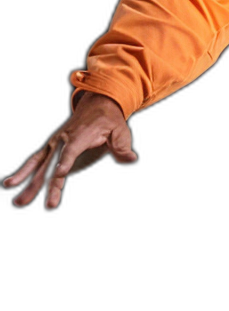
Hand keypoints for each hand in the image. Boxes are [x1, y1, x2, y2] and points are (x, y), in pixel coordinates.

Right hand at [4, 93, 136, 208]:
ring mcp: (55, 147)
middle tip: (25, 202)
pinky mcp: (52, 152)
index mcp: (80, 135)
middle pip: (49, 165)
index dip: (65, 162)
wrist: (97, 107)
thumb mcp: (121, 131)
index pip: (71, 150)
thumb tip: (130, 159)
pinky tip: (15, 189)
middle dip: (37, 184)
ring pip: (38, 167)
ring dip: (26, 183)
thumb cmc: (110, 122)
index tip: (59, 175)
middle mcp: (63, 141)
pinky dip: (27, 177)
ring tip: (17, 202)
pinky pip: (38, 165)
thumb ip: (122, 147)